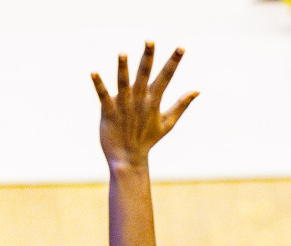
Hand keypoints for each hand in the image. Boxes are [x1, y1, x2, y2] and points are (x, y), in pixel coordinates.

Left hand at [92, 42, 197, 171]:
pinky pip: (103, 96)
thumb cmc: (147, 139)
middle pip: (144, 75)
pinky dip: (99, 85)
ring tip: (122, 53)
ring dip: (123, 69)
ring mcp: (124, 106)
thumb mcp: (168, 122)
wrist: (129, 158)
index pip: (166, 78)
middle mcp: (139, 101)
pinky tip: (93, 72)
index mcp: (154, 101)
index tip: (181, 47)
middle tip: (150, 40)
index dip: (173, 62)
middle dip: (148, 58)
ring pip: (123, 84)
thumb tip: (197, 90)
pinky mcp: (109, 112)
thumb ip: (181, 105)